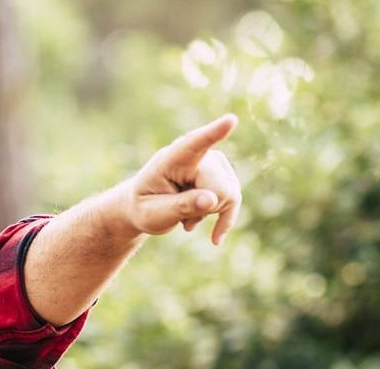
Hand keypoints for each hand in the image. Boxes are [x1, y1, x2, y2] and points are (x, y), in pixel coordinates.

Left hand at [123, 113, 242, 244]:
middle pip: (219, 186)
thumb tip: (212, 200)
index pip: (194, 144)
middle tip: (179, 214)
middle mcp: (196, 156)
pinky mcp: (223, 174)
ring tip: (185, 215)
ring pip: (230, 194)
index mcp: (170, 159)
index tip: (231, 120)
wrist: (147, 206)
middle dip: (205, 208)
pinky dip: (225, 220)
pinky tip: (215, 238)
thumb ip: (180, 206)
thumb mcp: (153, 214)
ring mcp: (212, 164)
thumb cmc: (144, 207)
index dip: (213, 133)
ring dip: (209, 213)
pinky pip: (235, 199)